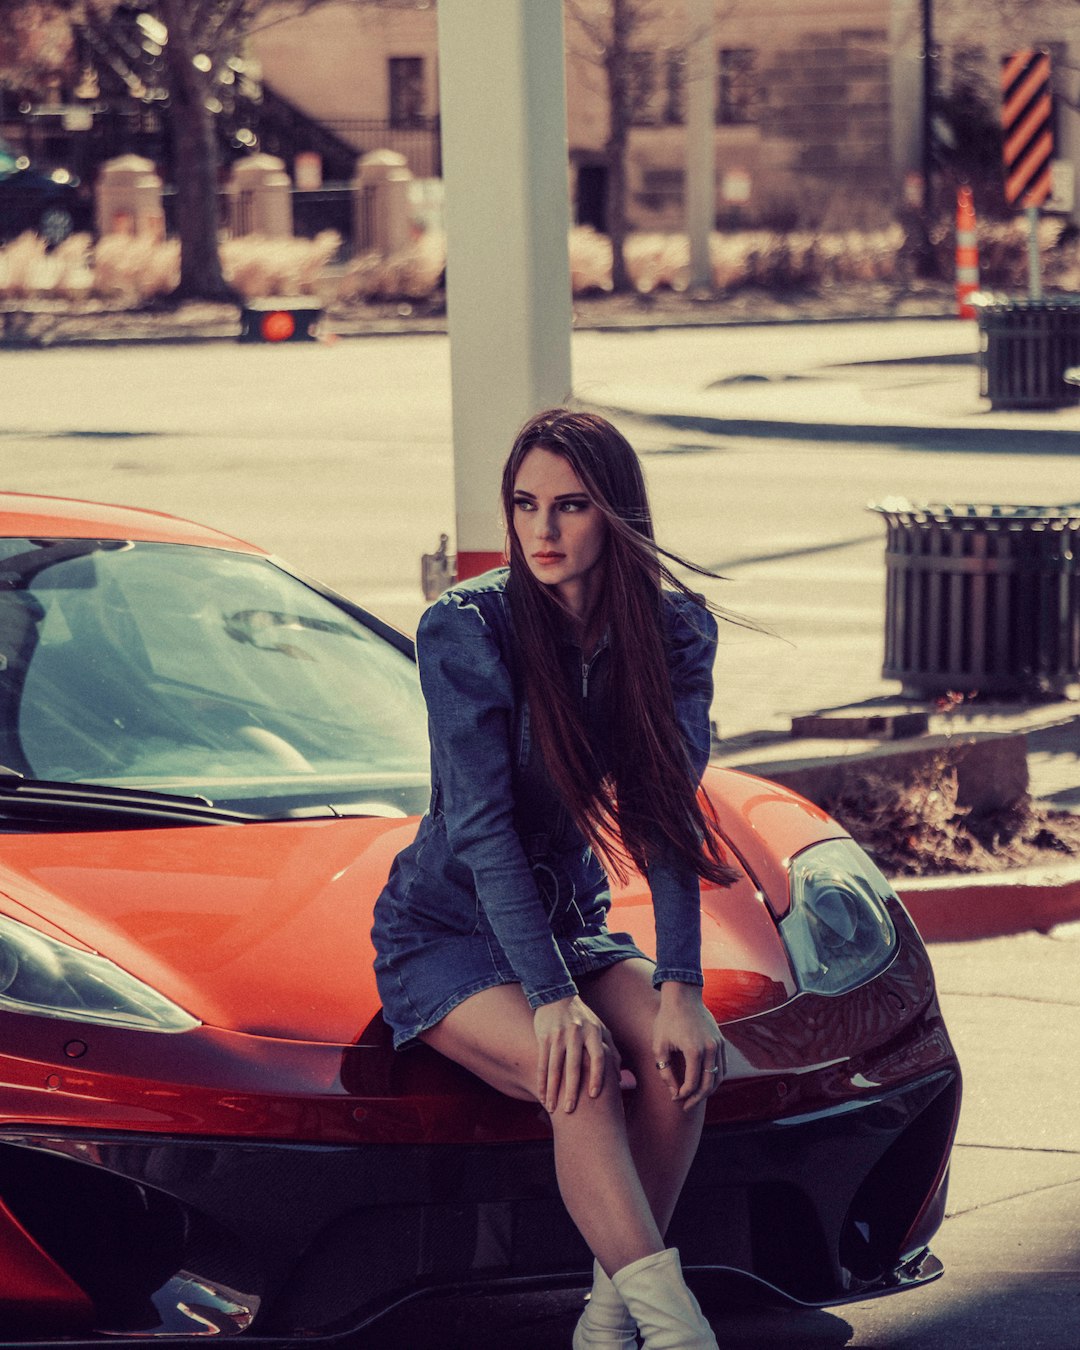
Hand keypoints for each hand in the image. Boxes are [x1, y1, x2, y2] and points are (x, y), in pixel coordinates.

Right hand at [534, 995, 619, 1114]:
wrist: (557, 996)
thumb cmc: (583, 1018)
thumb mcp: (600, 1029)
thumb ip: (611, 1051)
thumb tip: (620, 1076)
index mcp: (593, 1031)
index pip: (597, 1057)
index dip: (597, 1076)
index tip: (594, 1096)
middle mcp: (576, 1032)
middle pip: (573, 1065)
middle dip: (571, 1090)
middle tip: (570, 1111)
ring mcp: (558, 1035)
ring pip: (554, 1066)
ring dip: (552, 1089)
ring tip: (552, 1108)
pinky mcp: (544, 1037)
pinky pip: (542, 1063)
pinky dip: (542, 1081)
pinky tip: (542, 1095)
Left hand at [653, 983, 724, 1111]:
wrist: (682, 995)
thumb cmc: (667, 1019)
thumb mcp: (659, 1046)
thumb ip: (665, 1072)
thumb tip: (674, 1093)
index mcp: (694, 1050)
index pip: (692, 1083)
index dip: (684, 1095)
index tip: (675, 1099)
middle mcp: (710, 1048)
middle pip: (709, 1084)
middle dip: (697, 1098)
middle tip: (686, 1107)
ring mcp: (718, 1044)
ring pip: (719, 1076)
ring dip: (709, 1090)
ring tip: (695, 1097)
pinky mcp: (721, 1041)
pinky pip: (722, 1065)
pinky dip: (715, 1077)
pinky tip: (704, 1083)